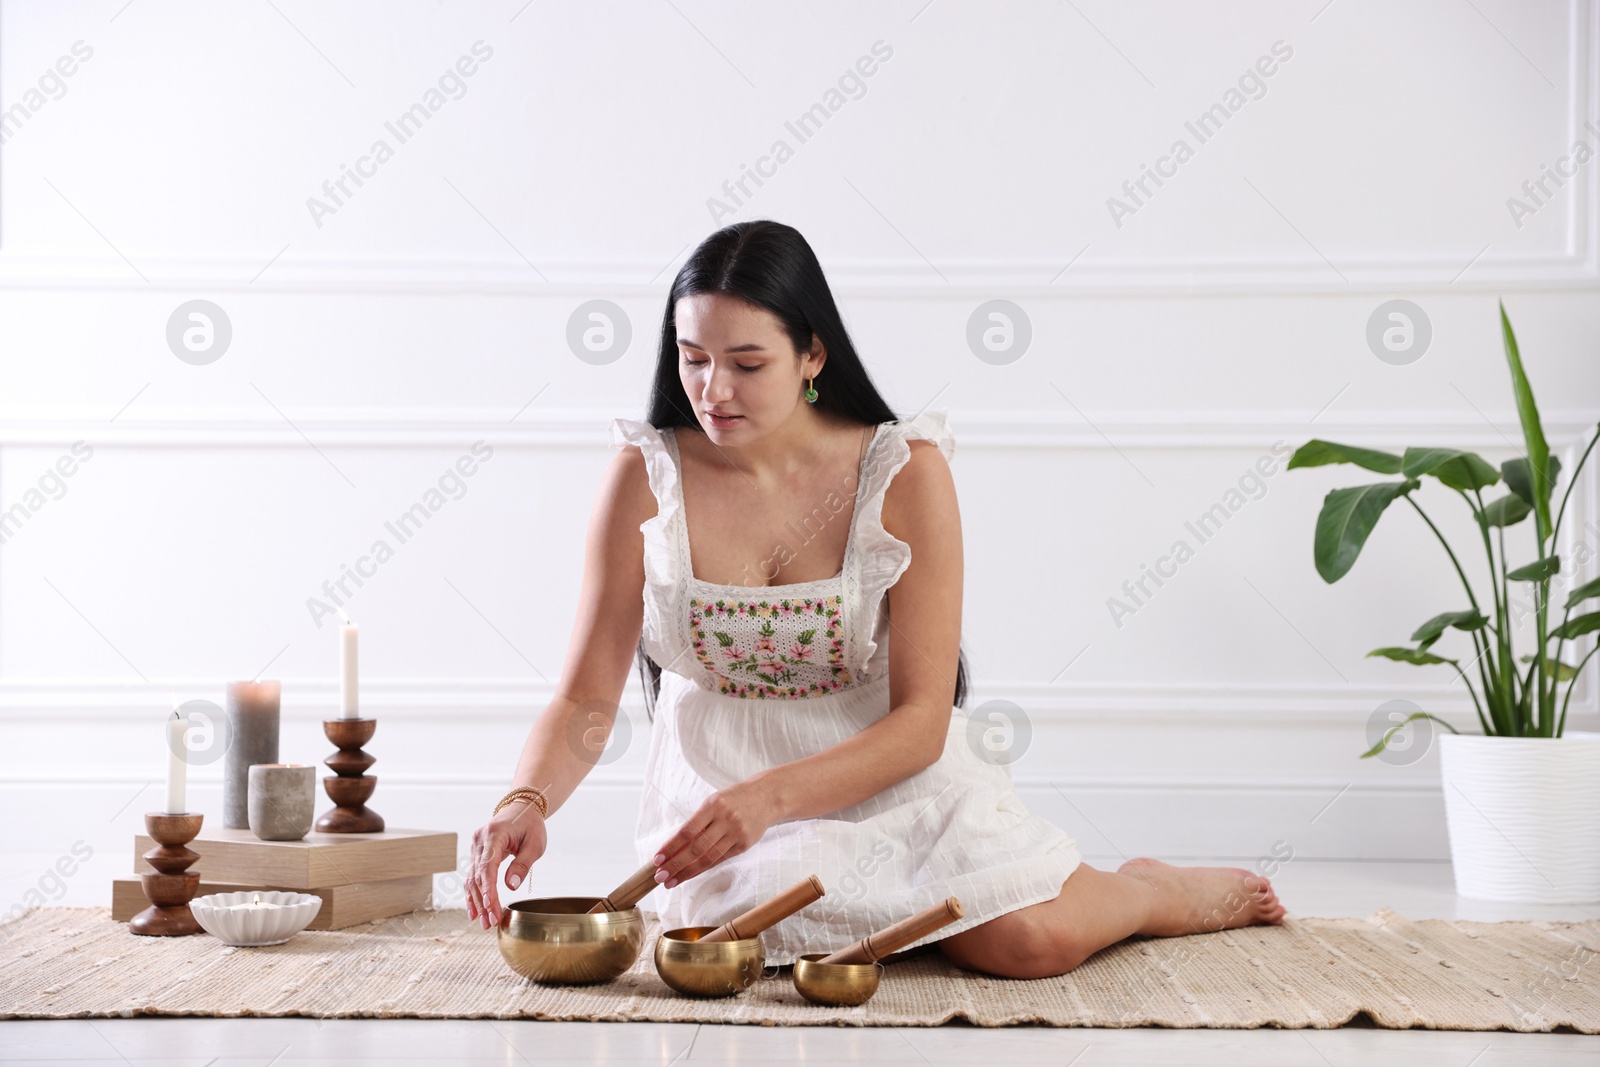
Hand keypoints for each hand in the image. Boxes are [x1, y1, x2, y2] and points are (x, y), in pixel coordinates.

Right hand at [465, 800, 548, 930]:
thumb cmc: (530, 825)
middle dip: (484, 902)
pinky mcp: (476, 853)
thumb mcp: (535, 844)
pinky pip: (472, 876)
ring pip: (472, 878)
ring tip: (484, 922)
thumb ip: (523, 864)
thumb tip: (511, 886)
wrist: (521, 808)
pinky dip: (474, 894)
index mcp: (494, 834)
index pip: (487, 866)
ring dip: (477, 902)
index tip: (491, 907)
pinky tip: (475, 911)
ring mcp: (475, 847)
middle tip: (491, 923)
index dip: (488, 889)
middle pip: (477, 876)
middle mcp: (479, 840)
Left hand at [652, 778, 780, 888]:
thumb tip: (674, 847)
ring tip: (672, 881)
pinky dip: (703, 868)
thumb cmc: (734, 799)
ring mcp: (737, 833)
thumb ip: (697, 822)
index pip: (687, 830)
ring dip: (687, 872)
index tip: (657, 859)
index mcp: (713, 805)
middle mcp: (726, 819)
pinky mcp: (745, 844)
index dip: (671, 847)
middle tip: (660, 877)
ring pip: (708, 858)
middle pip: (697, 848)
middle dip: (676, 864)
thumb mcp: (713, 802)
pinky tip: (691, 874)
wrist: (767, 796)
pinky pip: (720, 859)